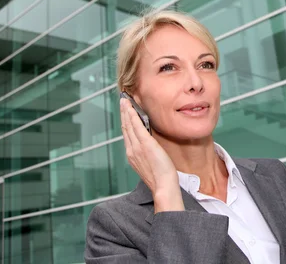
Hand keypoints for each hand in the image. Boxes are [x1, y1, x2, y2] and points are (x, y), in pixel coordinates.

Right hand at [120, 98, 183, 212]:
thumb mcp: (151, 162)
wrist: (163, 185)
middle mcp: (131, 150)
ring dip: (126, 111)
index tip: (125, 112)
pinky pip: (137, 127)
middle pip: (125, 127)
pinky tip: (131, 108)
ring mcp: (137, 147)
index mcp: (132, 155)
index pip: (127, 134)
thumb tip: (150, 143)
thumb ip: (147, 152)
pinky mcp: (145, 145)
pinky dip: (133, 116)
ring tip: (125, 100)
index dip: (125, 121)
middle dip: (123, 113)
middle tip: (122, 101)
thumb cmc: (161, 176)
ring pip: (129, 125)